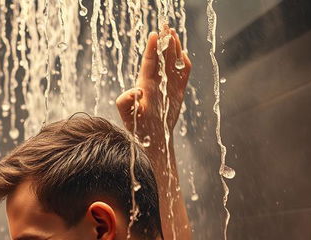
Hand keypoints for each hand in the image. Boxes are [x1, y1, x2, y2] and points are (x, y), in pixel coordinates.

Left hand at [116, 27, 190, 153]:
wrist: (151, 142)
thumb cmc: (138, 130)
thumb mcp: (127, 116)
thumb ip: (125, 102)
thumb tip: (134, 90)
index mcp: (145, 86)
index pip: (149, 63)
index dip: (152, 49)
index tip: (154, 34)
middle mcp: (156, 84)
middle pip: (161, 59)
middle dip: (163, 42)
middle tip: (166, 25)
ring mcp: (167, 88)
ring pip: (172, 64)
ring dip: (174, 49)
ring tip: (174, 34)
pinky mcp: (177, 94)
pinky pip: (183, 76)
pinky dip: (185, 65)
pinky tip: (184, 54)